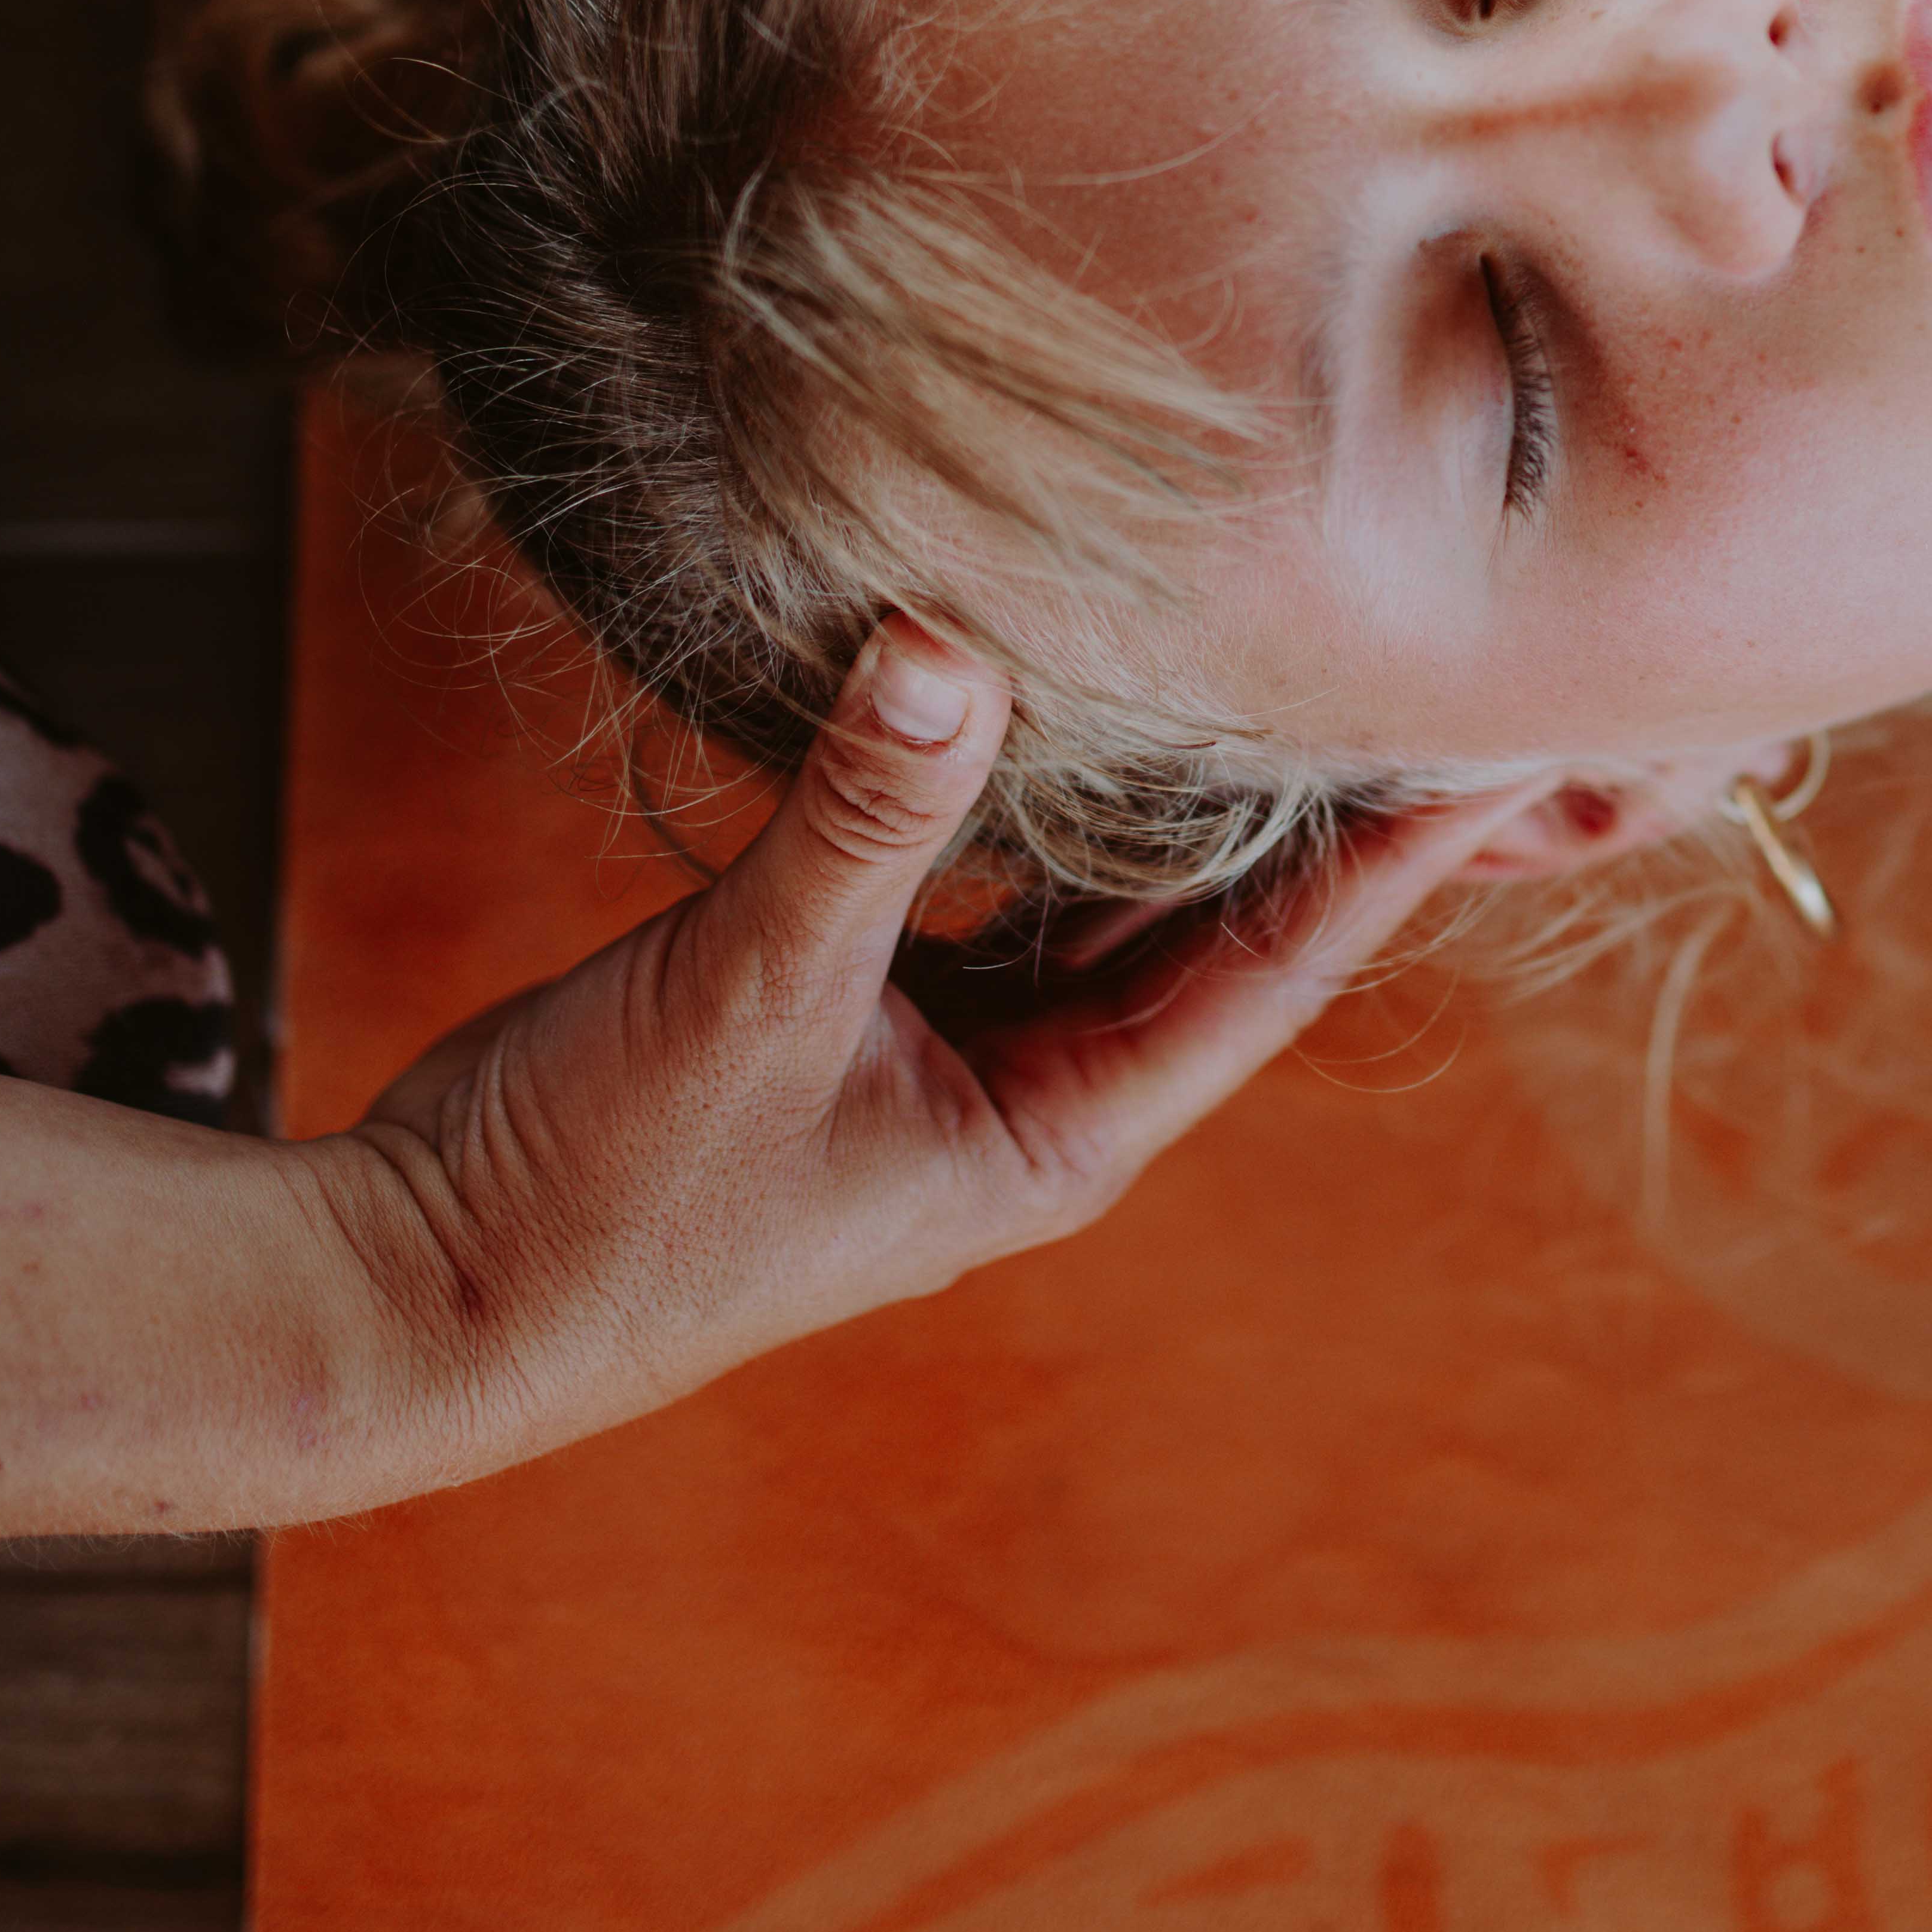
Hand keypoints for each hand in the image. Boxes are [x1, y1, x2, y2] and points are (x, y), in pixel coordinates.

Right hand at [327, 625, 1528, 1474]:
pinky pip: (988, 876)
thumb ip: (856, 812)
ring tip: (1290, 644)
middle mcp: (1030, 1096)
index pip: (1273, 970)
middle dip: (1319, 809)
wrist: (428, 1287)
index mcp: (1057, 1131)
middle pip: (1217, 929)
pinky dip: (1032, 787)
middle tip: (1434, 669)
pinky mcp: (856, 1003)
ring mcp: (944, 1051)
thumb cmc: (601, 1193)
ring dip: (1177, 785)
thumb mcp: (748, 989)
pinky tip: (1068, 680)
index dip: (1391, 859)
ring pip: (1104, 891)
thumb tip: (949, 645)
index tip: (1504, 750)